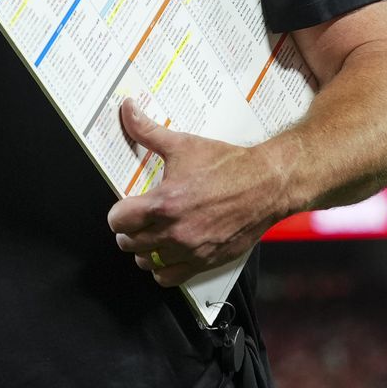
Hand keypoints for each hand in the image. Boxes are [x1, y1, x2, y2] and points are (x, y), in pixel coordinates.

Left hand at [106, 98, 291, 287]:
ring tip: (150, 236)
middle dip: (128, 231)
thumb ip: (148, 131)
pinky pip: (169, 278)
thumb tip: (127, 109)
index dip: (117, 213)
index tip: (124, 209)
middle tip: (136, 220)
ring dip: (143, 250)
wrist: (268, 184)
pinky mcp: (206, 261)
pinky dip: (162, 269)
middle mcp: (176, 231)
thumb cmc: (228, 165)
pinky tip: (166, 254)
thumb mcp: (183, 144)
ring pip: (146, 262)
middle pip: (129, 243)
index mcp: (165, 203)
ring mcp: (191, 250)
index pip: (118, 220)